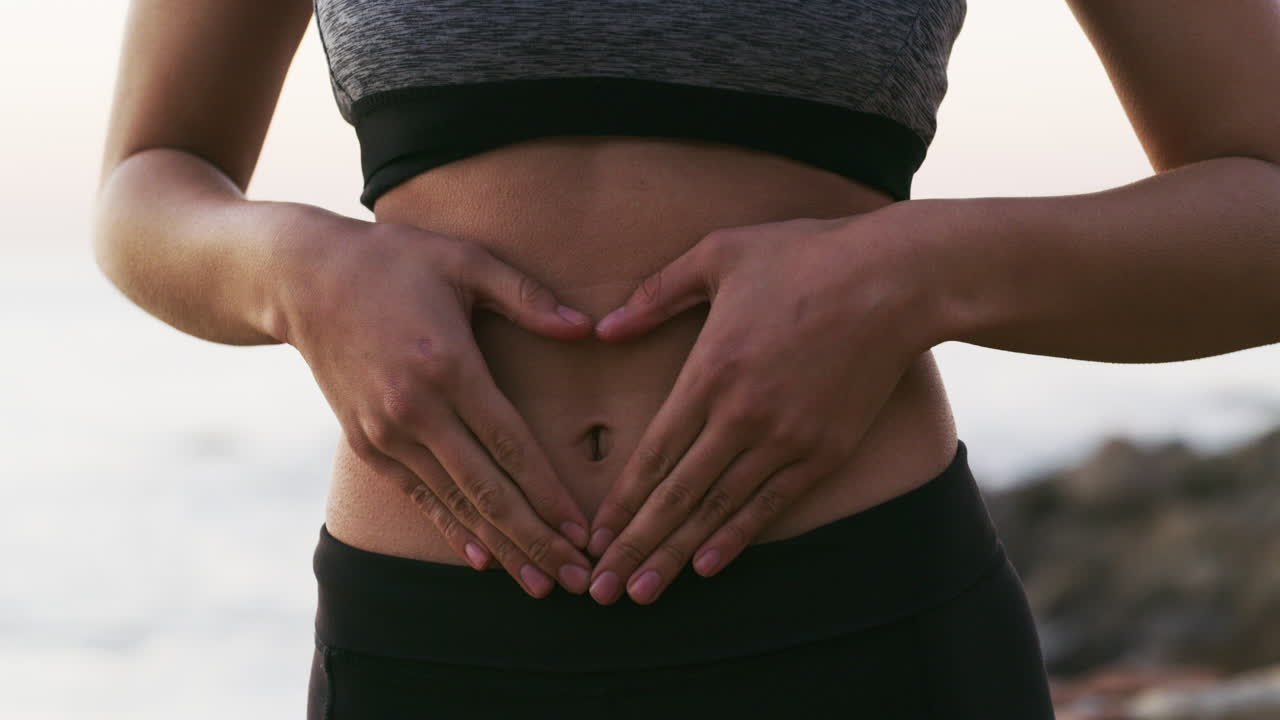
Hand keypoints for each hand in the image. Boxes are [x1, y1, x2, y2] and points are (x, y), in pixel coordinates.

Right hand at [277, 215, 595, 597]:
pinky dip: (452, 529)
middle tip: (576, 577)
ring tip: (540, 583)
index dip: (550, 494)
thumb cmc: (394, 260)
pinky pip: (418, 496)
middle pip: (487, 490)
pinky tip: (483, 558)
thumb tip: (586, 329)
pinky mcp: (367, 443)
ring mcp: (386, 432)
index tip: (584, 530)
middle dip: (536, 540)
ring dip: (500, 548)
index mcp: (448, 366)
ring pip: (455, 504)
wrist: (301, 278)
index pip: (511, 445)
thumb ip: (527, 297)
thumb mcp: (464, 260)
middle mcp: (415, 410)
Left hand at [584, 209, 939, 604]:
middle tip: (600, 590)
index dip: (621, 502)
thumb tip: (604, 328)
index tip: (592, 538)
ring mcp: (786, 439)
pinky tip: (708, 566)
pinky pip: (772, 505)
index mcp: (710, 372)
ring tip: (642, 594)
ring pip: (720, 511)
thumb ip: (657, 294)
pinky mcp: (824, 450)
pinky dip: (738, 539)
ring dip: (677, 556)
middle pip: (677, 496)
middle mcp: (742, 416)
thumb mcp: (718, 254)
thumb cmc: (804, 255)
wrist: (896, 279)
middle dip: (635, 547)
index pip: (654, 453)